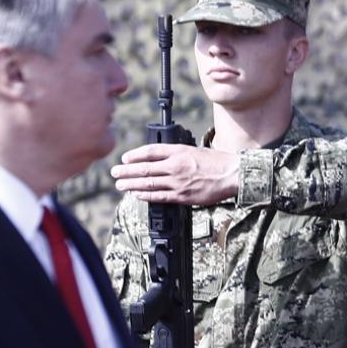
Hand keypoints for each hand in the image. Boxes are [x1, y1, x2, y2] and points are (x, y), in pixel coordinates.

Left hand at [111, 143, 237, 205]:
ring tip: (120, 185)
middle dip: (127, 171)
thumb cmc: (216, 162)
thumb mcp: (194, 150)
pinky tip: (136, 194)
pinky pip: (159, 196)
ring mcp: (178, 182)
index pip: (151, 151)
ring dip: (131, 184)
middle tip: (115, 172)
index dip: (135, 155)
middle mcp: (175, 165)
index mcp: (179, 151)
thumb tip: (159, 159)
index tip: (124, 158)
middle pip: (145, 168)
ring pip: (149, 182)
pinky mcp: (182, 196)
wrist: (232, 175)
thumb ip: (176, 154)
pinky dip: (145, 195)